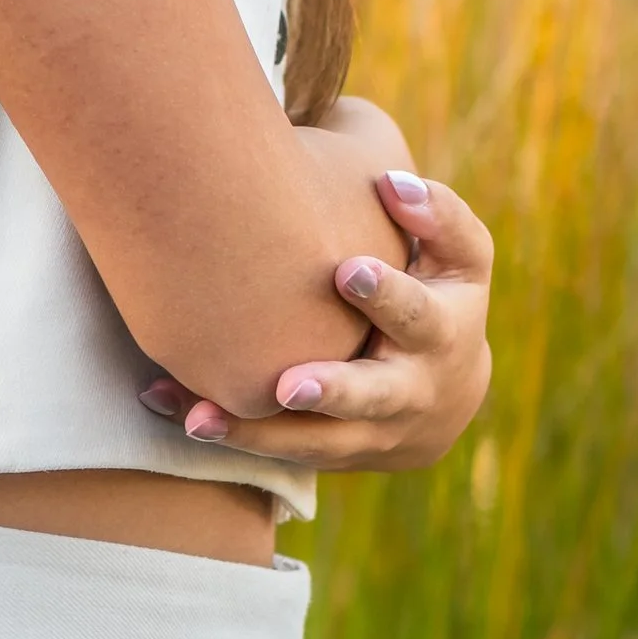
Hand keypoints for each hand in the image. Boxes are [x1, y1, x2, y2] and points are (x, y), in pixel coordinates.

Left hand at [149, 168, 494, 474]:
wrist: (443, 395)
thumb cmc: (439, 295)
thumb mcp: (460, 257)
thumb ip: (437, 216)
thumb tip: (392, 184)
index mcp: (442, 333)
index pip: (419, 313)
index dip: (388, 295)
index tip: (347, 271)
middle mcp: (410, 393)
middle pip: (373, 397)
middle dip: (331, 391)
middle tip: (286, 385)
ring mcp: (368, 433)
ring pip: (314, 441)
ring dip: (255, 431)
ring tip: (200, 418)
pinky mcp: (328, 454)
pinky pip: (278, 452)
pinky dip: (229, 435)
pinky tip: (177, 414)